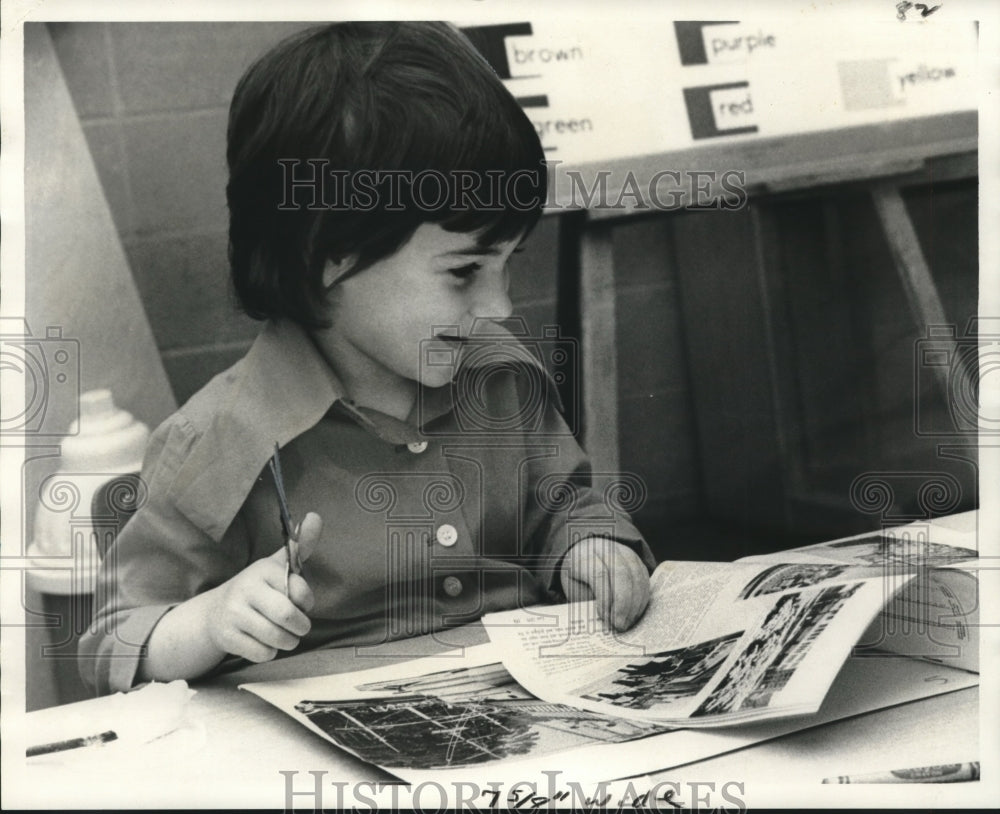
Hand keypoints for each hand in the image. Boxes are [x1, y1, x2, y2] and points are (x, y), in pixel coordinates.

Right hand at [207, 512, 321, 662]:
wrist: (215, 612)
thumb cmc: (260, 589)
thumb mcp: (278, 566)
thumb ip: (301, 545)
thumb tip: (316, 516)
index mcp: (263, 569)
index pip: (299, 591)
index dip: (307, 602)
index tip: (303, 603)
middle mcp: (246, 588)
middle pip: (287, 616)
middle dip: (301, 627)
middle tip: (299, 627)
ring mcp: (233, 613)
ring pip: (276, 638)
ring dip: (288, 641)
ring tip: (284, 635)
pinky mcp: (226, 636)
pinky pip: (262, 653)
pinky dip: (269, 652)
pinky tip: (262, 642)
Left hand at [559, 536, 649, 630]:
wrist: (584, 555)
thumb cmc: (577, 578)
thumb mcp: (574, 589)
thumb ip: (587, 601)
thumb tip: (605, 621)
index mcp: (583, 556)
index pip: (599, 574)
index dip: (604, 598)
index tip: (605, 618)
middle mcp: (604, 549)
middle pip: (621, 573)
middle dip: (623, 603)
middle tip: (620, 625)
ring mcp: (622, 551)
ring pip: (635, 575)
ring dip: (635, 603)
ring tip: (628, 622)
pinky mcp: (634, 557)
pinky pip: (643, 577)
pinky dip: (642, 597)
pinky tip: (635, 613)